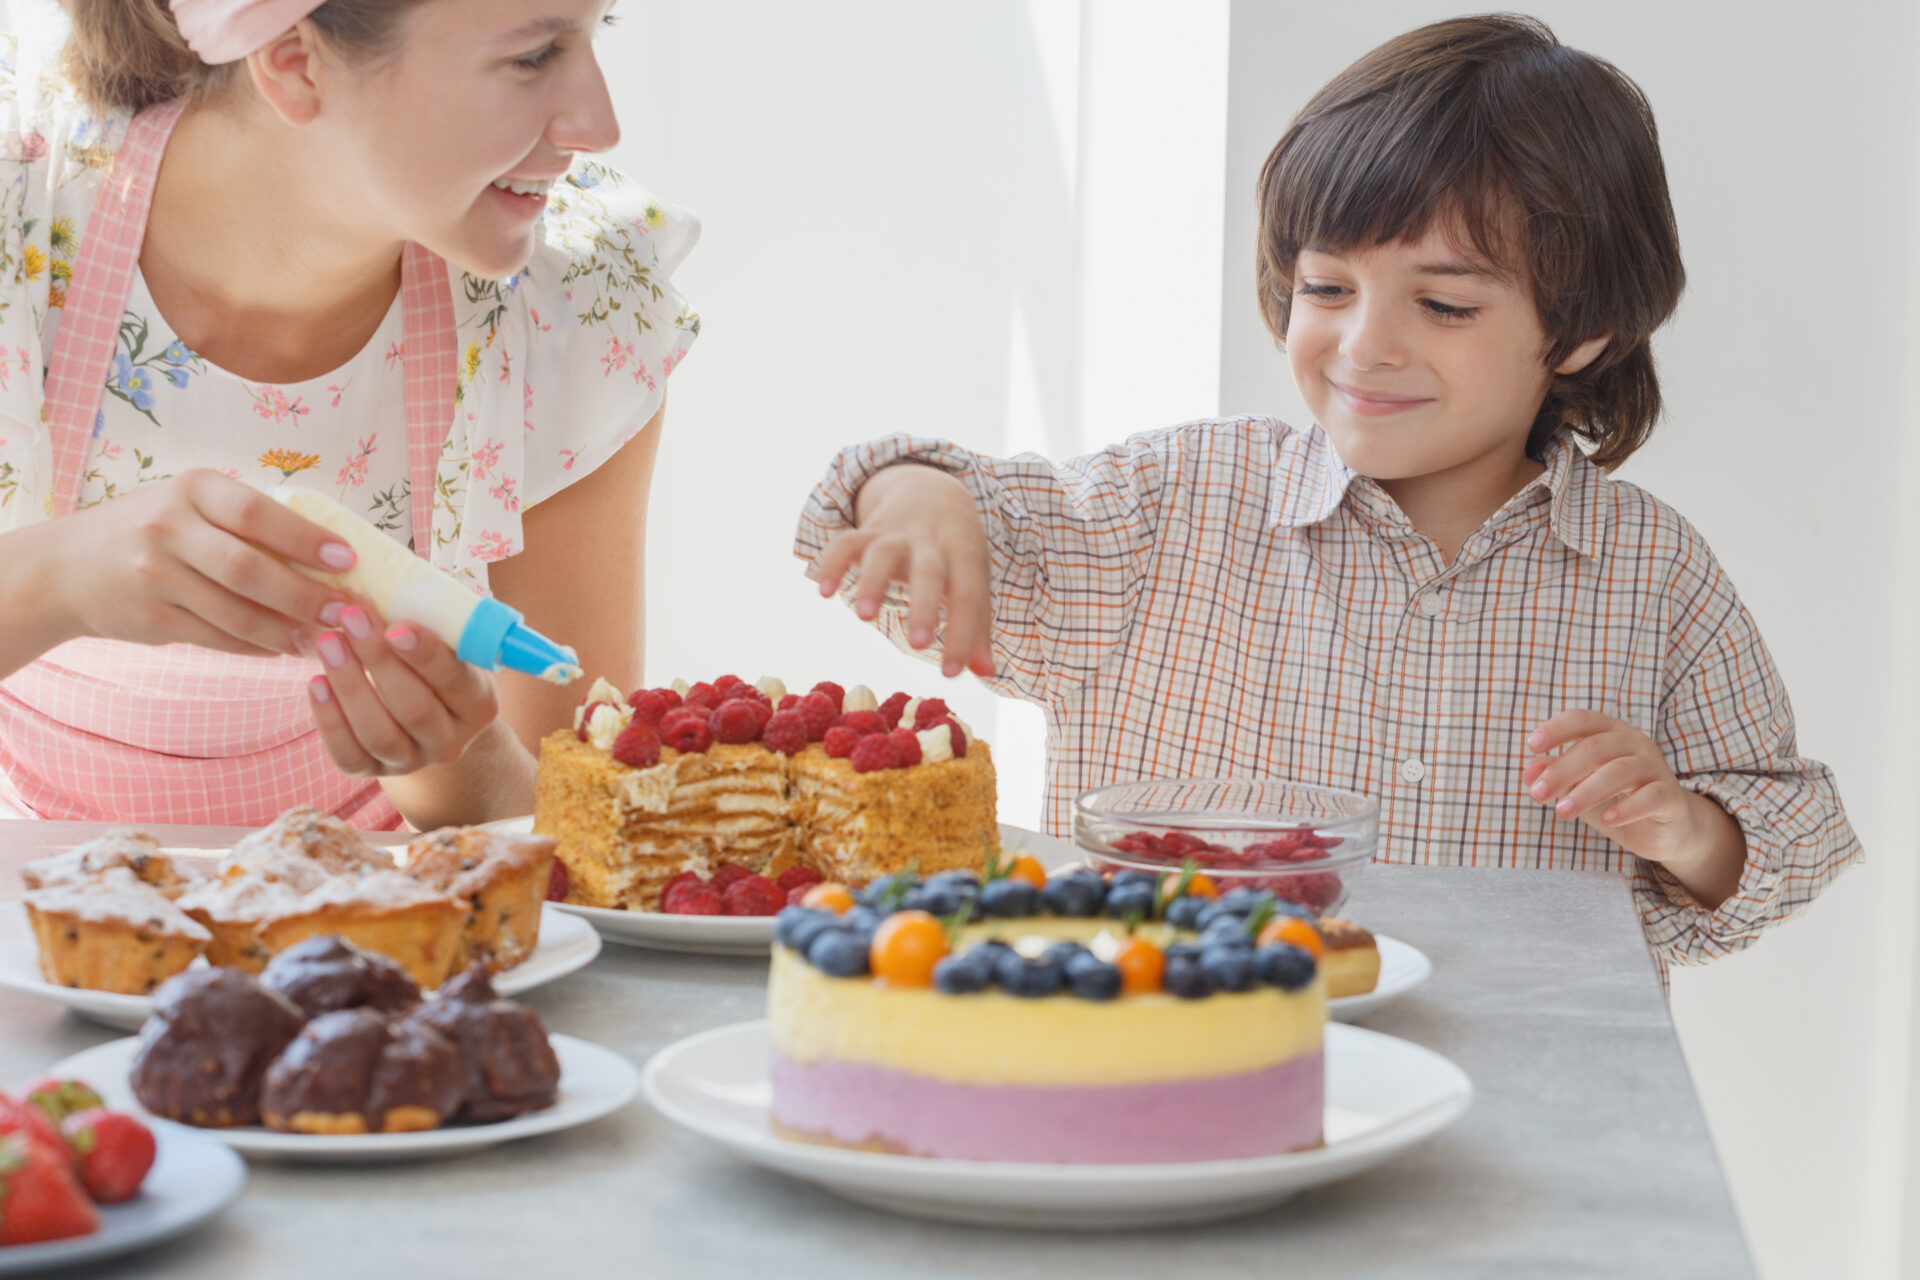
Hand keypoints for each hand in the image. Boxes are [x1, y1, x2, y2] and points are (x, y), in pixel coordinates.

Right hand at [48, 469, 354, 657]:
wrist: (64, 567)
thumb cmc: (151, 529)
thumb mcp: (189, 504)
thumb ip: (244, 521)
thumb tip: (329, 554)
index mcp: (192, 489)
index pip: (257, 513)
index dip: (307, 539)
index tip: (348, 559)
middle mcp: (169, 529)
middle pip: (250, 569)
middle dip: (305, 595)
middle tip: (345, 611)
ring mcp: (156, 576)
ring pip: (237, 613)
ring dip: (288, 631)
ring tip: (324, 638)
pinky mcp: (151, 618)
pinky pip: (219, 638)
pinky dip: (258, 647)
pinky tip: (285, 647)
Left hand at [301, 603, 500, 777]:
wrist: (427, 716)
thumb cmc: (433, 661)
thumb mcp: (447, 641)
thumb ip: (432, 617)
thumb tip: (387, 573)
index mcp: (479, 705)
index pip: (456, 681)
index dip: (426, 655)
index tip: (397, 625)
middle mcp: (450, 741)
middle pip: (414, 708)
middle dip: (378, 661)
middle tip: (350, 618)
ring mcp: (411, 761)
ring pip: (378, 734)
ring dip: (349, 685)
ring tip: (326, 643)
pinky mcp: (373, 772)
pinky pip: (348, 755)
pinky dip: (328, 721)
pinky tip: (315, 683)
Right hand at [812, 464, 995, 677]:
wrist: (933, 492)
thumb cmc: (956, 553)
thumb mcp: (973, 582)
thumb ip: (978, 628)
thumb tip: (987, 673)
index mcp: (965, 556)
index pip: (968, 596)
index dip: (962, 635)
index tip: (950, 674)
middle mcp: (931, 542)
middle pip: (929, 570)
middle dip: (924, 606)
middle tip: (918, 645)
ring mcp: (897, 534)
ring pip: (883, 551)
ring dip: (872, 582)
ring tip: (865, 617)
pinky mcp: (867, 531)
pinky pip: (846, 542)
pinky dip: (832, 563)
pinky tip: (825, 592)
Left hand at [1522, 710, 1705, 864]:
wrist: (1665, 830)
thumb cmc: (1616, 801)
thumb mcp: (1579, 788)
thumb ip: (1556, 777)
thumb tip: (1529, 773)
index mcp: (1611, 733)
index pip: (1583, 720)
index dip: (1557, 729)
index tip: (1531, 745)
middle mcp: (1635, 744)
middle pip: (1595, 748)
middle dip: (1562, 770)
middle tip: (1537, 794)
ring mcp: (1655, 768)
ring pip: (1620, 771)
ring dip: (1586, 792)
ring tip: (1562, 812)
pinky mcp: (1671, 796)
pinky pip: (1651, 796)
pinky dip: (1628, 807)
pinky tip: (1608, 819)